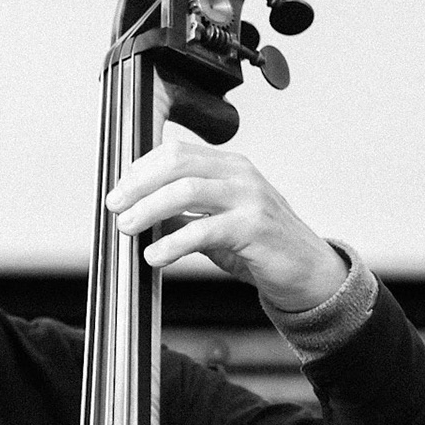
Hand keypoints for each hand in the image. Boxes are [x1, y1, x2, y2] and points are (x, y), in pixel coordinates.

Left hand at [105, 139, 345, 311]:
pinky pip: (204, 230)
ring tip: (127, 228)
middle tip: (116, 207)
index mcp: (229, 166)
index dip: (141, 168)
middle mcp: (240, 174)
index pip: (176, 152)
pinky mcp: (255, 227)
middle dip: (139, 184)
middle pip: (177, 164)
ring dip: (149, 209)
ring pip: (186, 191)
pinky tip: (156, 256)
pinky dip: (173, 242)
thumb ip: (182, 215)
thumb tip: (138, 212)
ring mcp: (250, 198)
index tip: (120, 190)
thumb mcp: (215, 225)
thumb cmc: (260, 247)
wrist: (308, 273)